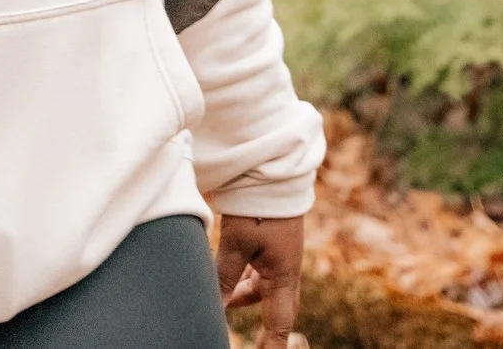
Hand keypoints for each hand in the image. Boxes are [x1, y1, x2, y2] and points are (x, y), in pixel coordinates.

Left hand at [218, 213, 304, 348]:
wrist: (274, 171)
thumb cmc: (257, 207)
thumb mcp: (236, 243)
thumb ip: (225, 277)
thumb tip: (215, 307)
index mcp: (284, 274)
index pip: (279, 323)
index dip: (272, 345)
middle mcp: (287, 269)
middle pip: (274, 307)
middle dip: (259, 323)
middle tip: (243, 332)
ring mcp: (282, 256)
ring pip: (264, 288)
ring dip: (245, 295)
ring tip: (223, 297)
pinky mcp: (274, 243)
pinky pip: (261, 271)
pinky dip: (245, 278)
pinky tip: (229, 274)